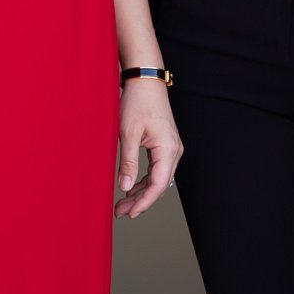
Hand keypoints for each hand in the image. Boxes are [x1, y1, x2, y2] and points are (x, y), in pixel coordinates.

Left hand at [114, 77, 183, 219]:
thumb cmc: (137, 102)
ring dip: (141, 191)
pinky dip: (143, 180)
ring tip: (122, 203)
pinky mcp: (164, 145)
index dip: (144, 202)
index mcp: (168, 149)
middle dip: (140, 200)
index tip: (129, 213)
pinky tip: (130, 187)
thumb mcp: (128, 133)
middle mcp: (174, 150)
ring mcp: (170, 148)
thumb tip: (125, 187)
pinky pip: (156, 169)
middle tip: (120, 212)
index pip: (158, 184)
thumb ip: (128, 161)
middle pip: (159, 184)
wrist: (145, 81)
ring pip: (158, 178)